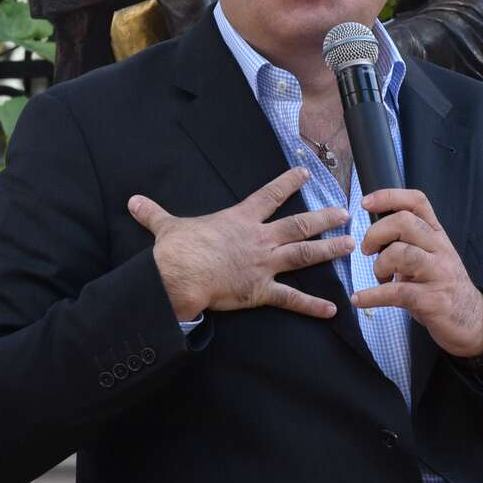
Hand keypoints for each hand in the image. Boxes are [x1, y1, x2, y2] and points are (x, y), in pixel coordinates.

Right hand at [129, 168, 352, 322]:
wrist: (181, 276)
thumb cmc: (177, 251)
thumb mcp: (167, 226)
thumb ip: (154, 214)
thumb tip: (133, 202)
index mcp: (240, 220)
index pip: (269, 196)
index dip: (288, 183)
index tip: (305, 173)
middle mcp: (259, 239)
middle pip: (298, 225)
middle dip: (323, 219)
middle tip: (345, 213)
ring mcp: (264, 265)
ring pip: (304, 255)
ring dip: (328, 251)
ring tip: (349, 246)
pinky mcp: (262, 291)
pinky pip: (292, 299)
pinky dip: (312, 306)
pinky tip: (332, 309)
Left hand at [350, 188, 482, 356]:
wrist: (473, 322)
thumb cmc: (444, 287)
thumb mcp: (431, 258)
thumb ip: (409, 244)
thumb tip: (374, 238)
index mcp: (437, 236)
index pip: (417, 202)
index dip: (389, 197)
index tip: (366, 204)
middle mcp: (440, 249)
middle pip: (405, 222)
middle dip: (376, 233)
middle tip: (367, 250)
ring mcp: (439, 274)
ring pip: (402, 254)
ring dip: (379, 265)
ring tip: (379, 278)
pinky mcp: (433, 300)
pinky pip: (397, 292)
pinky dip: (372, 296)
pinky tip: (359, 300)